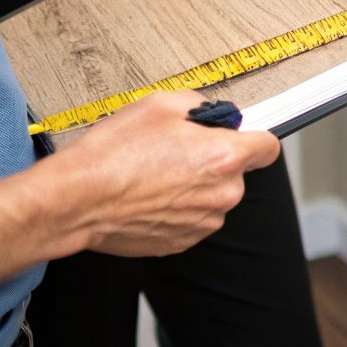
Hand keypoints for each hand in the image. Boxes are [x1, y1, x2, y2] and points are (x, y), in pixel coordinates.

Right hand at [55, 91, 280, 257]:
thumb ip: (199, 104)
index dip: (253, 137)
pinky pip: (191, 218)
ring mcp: (202, 223)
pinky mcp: (181, 242)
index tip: (239, 136)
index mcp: (225, 158)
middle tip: (174, 151)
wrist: (78, 200)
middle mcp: (222, 195)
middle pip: (235, 172)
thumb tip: (210, 113)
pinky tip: (148, 195)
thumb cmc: (113, 154)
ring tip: (154, 174)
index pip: (268, 147)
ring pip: (212, 197)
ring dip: (193, 186)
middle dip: (213, 160)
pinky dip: (176, 207)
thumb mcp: (160, 104)